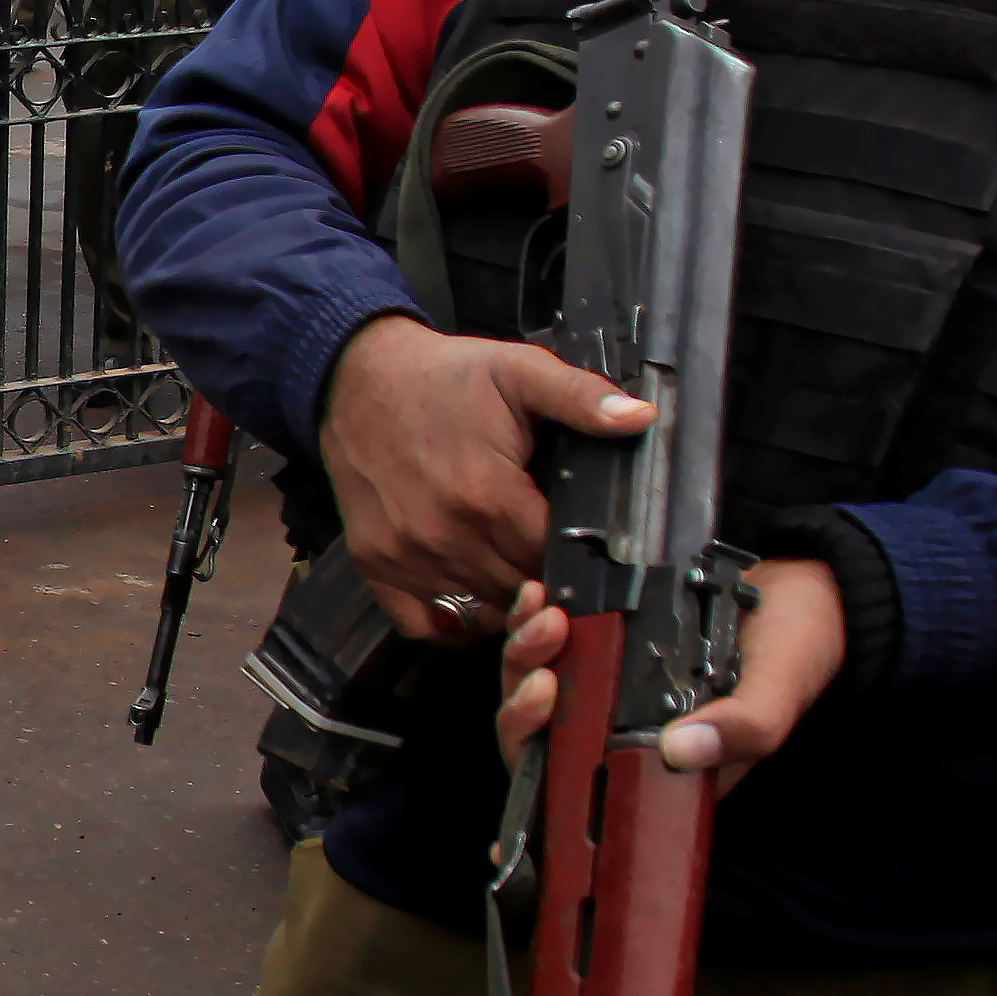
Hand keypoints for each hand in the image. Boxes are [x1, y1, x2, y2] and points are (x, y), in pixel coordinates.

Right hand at [311, 315, 652, 641]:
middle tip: (548, 555)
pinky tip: (469, 590)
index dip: (572, 555)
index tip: (578, 542)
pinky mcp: (374, 563)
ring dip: (501, 599)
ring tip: (512, 567)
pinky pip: (423, 624)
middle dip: (541, 579)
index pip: (551, 560)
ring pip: (477, 613)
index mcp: (487, 494)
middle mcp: (443, 535)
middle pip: (518, 593)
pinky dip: (451, 619)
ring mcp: (404, 555)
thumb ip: (581, 398)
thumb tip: (640, 419)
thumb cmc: (443, 378)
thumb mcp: (519, 371)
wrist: (356, 377)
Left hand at [492, 559, 844, 792]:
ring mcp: (609, 685)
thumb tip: (679, 751)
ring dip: (526, 654)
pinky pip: (549, 641)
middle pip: (542, 736)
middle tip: (545, 672)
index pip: (583, 787)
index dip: (541, 778)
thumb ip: (743, 727)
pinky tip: (540, 593)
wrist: (805, 585)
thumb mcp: (778, 691)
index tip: (535, 736)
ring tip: (547, 618)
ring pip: (537, 686)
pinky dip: (533, 619)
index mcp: (660, 763)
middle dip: (524, 705)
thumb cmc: (796, 648)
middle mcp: (625, 730)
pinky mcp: (603, 640)